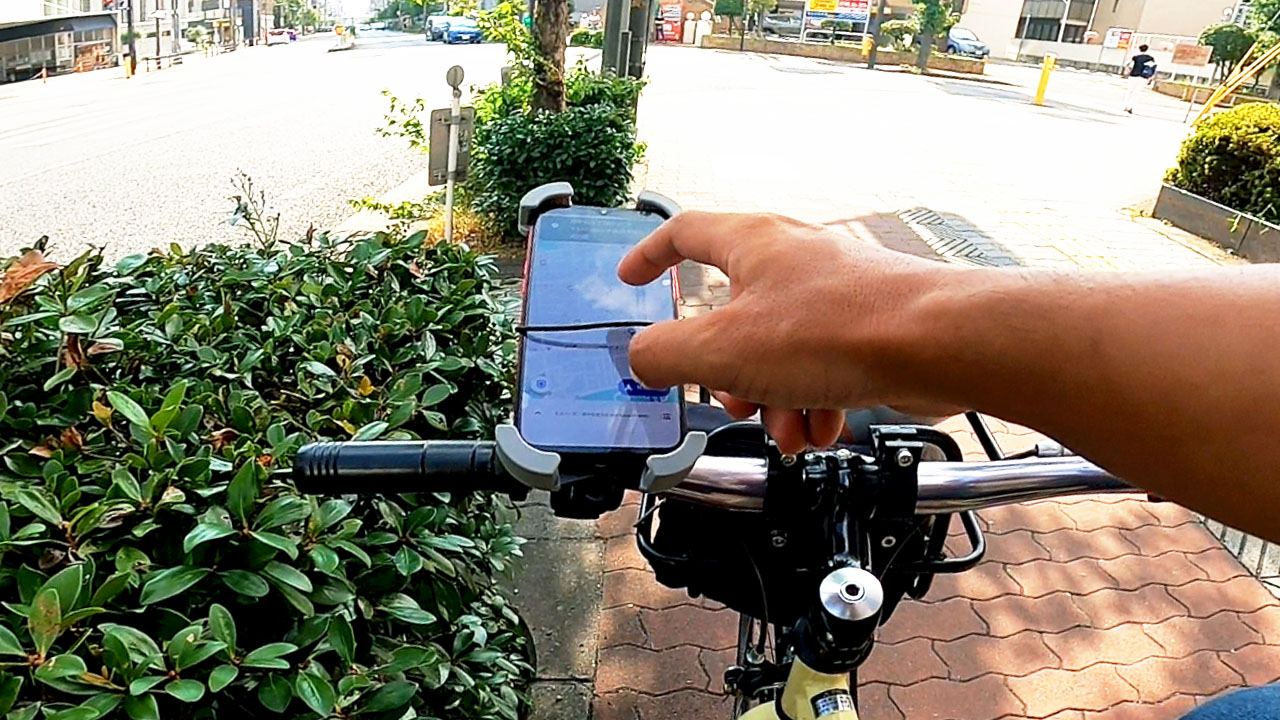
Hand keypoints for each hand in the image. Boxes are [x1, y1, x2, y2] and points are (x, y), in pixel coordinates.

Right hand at [617, 211, 960, 453]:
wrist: (937, 344)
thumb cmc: (837, 331)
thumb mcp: (723, 351)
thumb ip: (665, 355)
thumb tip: (641, 359)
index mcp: (752, 244)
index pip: (685, 232)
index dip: (651, 256)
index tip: (632, 279)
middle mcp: (794, 259)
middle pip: (734, 316)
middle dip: (729, 374)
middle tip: (735, 403)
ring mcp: (834, 291)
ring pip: (779, 352)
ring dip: (775, 401)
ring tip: (790, 432)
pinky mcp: (867, 326)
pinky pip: (822, 367)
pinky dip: (814, 402)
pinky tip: (823, 429)